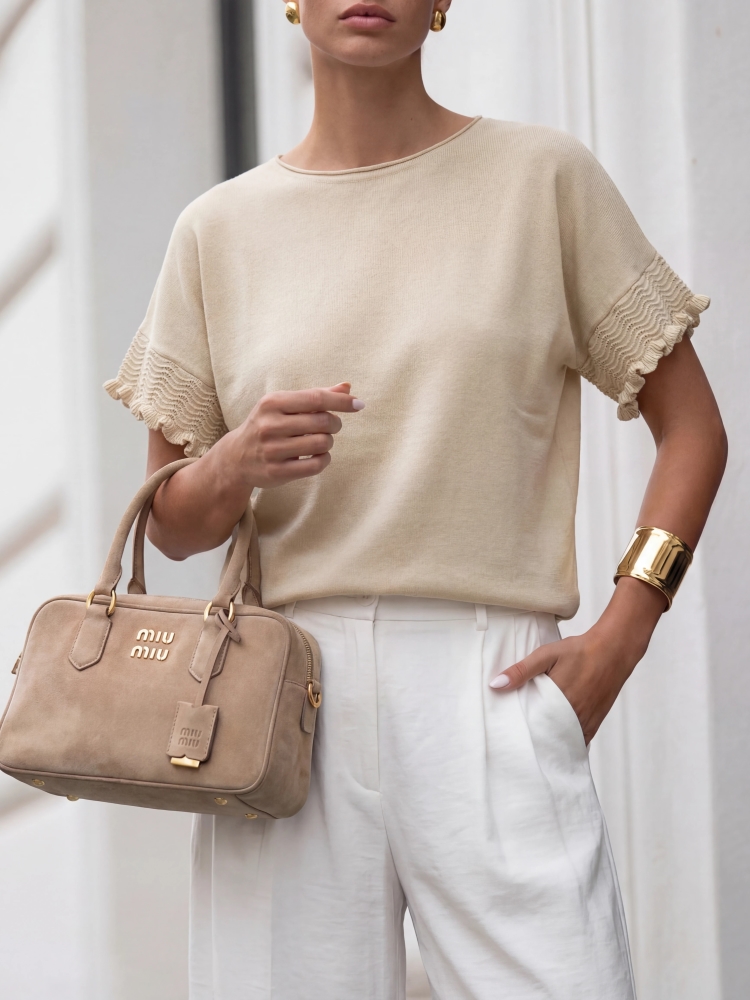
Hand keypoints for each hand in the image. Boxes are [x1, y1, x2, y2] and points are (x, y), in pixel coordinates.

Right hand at [219, 382, 364, 490]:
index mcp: (272, 402)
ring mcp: (271, 450)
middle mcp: (269, 425)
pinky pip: (315, 466)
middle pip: (322, 422)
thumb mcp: (284, 405)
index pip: (316, 398)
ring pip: (321, 443)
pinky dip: (324, 460)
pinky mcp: (276, 472)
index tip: (359, 405)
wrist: (236, 457)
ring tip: (322, 441)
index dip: (341, 402)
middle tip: (331, 426)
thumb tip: (348, 388)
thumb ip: (316, 396)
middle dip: (334, 424)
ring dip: (329, 442)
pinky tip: (319, 457)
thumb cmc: (268, 425)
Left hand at [489, 578, 666, 742]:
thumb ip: (521, 671)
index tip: (508, 740)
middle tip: (518, 748)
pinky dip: (568, 743)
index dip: (521, 736)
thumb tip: (496, 685)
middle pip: (548, 739)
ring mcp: (587, 721)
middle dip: (534, 744)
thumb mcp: (546, 655)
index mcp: (558, 702)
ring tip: (534, 749)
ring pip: (564, 742)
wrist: (613, 650)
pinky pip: (580, 740)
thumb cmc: (579, 651)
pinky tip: (557, 744)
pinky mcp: (596, 721)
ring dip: (551, 745)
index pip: (533, 728)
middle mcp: (574, 716)